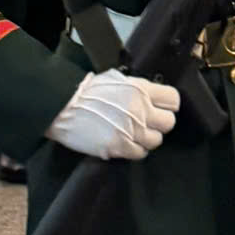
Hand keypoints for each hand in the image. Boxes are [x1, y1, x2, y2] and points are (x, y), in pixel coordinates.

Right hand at [46, 69, 180, 160]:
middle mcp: (140, 110)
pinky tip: (126, 143)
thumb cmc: (87, 91)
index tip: (162, 108)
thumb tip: (152, 96)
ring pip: (156, 140)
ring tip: (135, 134)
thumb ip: (138, 88)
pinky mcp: (118, 147)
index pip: (174, 100)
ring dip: (147, 138)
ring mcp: (130, 130)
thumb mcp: (117, 80)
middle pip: (169, 123)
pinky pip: (140, 153)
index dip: (168, 105)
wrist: (61, 107)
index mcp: (141, 90)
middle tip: (148, 123)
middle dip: (159, 123)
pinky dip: (135, 150)